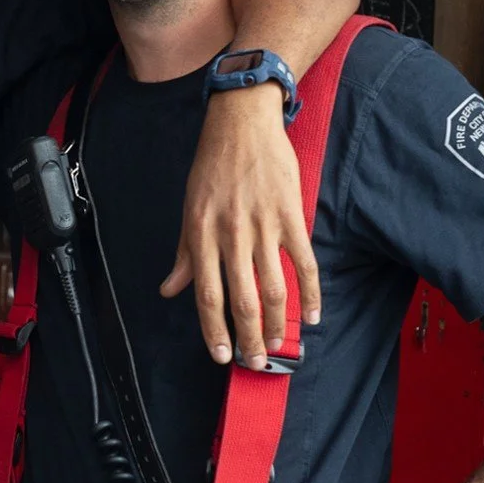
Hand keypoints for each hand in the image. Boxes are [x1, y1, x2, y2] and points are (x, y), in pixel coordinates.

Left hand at [160, 85, 318, 369]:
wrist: (242, 122)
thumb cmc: (212, 166)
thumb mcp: (189, 208)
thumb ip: (184, 254)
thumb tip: (169, 289)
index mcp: (201, 233)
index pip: (206, 294)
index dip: (214, 329)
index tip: (221, 355)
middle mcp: (231, 234)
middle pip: (242, 299)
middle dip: (248, 336)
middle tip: (253, 360)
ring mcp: (263, 225)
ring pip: (274, 288)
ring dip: (278, 323)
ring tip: (278, 344)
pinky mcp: (291, 215)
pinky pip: (305, 263)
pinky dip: (312, 292)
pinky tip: (313, 314)